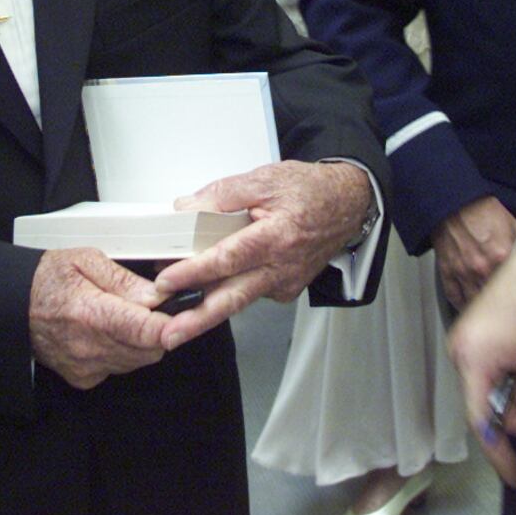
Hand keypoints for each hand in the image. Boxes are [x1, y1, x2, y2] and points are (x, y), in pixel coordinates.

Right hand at [28, 248, 171, 388]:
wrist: (14, 306)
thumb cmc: (49, 278)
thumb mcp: (87, 261)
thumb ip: (125, 280)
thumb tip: (157, 296)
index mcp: (91, 313)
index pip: (145, 331)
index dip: (170, 325)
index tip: (181, 315)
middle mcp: (88, 347)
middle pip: (149, 350)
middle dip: (158, 330)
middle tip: (149, 309)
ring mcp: (85, 367)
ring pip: (138, 361)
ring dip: (142, 342)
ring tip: (124, 317)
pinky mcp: (83, 379)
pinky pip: (120, 368)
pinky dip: (124, 352)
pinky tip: (109, 333)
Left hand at [153, 161, 371, 349]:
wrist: (348, 204)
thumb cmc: (311, 190)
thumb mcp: (266, 179)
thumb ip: (223, 194)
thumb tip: (187, 208)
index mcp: (278, 237)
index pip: (229, 258)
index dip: (196, 271)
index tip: (167, 281)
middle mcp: (283, 267)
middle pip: (233, 298)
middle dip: (198, 320)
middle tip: (170, 335)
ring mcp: (286, 283)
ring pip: (240, 300)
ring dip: (207, 313)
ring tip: (177, 327)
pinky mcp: (286, 290)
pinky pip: (252, 293)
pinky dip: (228, 293)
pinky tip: (209, 291)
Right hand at [432, 195, 515, 309]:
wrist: (455, 201)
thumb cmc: (482, 210)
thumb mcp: (512, 224)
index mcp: (501, 256)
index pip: (515, 288)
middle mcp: (482, 268)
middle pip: (495, 300)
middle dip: (502, 307)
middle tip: (508, 312)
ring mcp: (462, 272)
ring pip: (474, 303)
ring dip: (482, 310)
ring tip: (489, 315)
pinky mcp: (447, 271)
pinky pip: (454, 296)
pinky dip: (462, 304)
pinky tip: (469, 306)